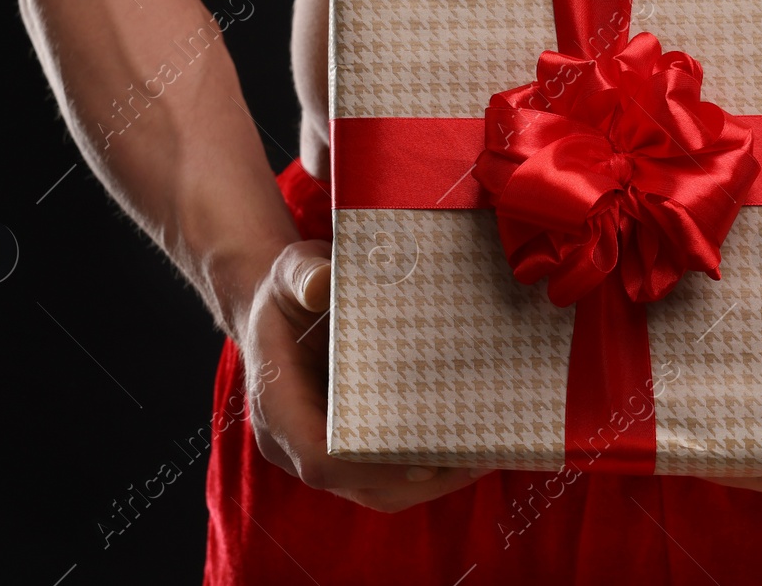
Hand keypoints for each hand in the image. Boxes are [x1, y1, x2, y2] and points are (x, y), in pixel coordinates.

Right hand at [238, 239, 487, 511]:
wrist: (280, 306)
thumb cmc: (290, 290)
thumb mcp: (293, 271)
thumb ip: (304, 275)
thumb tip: (320, 284)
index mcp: (277, 402)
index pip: (318, 456)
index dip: (369, 466)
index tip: (423, 458)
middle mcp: (292, 440)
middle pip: (357, 484)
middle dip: (419, 477)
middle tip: (477, 455)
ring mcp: (318, 450)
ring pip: (376, 490)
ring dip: (431, 480)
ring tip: (484, 453)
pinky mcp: (344, 448)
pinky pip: (384, 477)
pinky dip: (425, 469)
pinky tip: (466, 447)